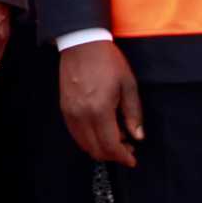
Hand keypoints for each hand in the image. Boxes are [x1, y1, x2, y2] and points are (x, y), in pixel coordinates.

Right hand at [59, 41, 142, 166]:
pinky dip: (88, 138)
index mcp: (100, 109)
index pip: (110, 145)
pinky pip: (75, 132)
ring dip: (100, 147)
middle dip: (113, 155)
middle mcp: (82, 115)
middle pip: (95, 149)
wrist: (82, 43)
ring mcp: (70, 112)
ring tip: (115, 137)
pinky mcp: (64, 107)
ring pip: (83, 144)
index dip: (123, 157)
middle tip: (127, 147)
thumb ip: (133, 113)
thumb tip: (137, 136)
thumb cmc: (107, 61)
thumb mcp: (128, 85)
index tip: (132, 159)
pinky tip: (99, 129)